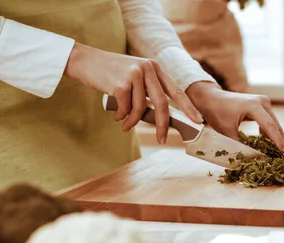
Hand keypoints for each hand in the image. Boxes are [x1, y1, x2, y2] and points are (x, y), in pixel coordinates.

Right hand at [64, 43, 202, 142]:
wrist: (85, 61)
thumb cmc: (111, 74)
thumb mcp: (135, 77)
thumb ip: (148, 91)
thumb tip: (161, 117)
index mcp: (155, 68)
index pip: (176, 91)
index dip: (188, 107)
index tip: (198, 121)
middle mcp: (148, 69)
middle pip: (162, 104)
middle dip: (162, 125)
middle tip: (162, 139)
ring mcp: (135, 75)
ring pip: (140, 110)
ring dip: (132, 122)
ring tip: (124, 125)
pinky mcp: (121, 84)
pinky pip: (126, 110)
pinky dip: (121, 117)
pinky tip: (116, 114)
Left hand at [186, 82, 283, 152]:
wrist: (211, 98)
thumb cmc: (217, 112)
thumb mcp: (227, 131)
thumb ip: (239, 145)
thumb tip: (250, 160)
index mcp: (254, 106)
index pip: (270, 127)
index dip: (278, 142)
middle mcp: (262, 102)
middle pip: (275, 125)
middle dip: (280, 142)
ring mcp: (263, 102)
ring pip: (274, 124)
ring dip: (275, 138)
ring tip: (277, 154)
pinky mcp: (261, 105)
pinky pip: (269, 121)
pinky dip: (269, 133)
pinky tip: (268, 145)